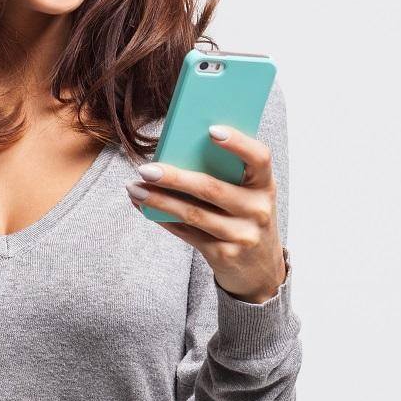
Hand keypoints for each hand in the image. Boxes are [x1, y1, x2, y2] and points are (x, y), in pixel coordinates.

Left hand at [126, 125, 286, 303]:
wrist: (260, 270)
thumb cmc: (247, 217)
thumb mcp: (250, 195)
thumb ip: (227, 175)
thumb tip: (176, 151)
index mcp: (265, 185)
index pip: (259, 158)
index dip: (238, 143)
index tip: (211, 130)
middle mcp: (257, 209)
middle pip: (211, 188)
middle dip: (174, 178)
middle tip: (145, 169)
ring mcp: (242, 235)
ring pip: (193, 214)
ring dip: (159, 200)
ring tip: (134, 189)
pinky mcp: (224, 255)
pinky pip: (187, 233)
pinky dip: (162, 219)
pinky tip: (144, 207)